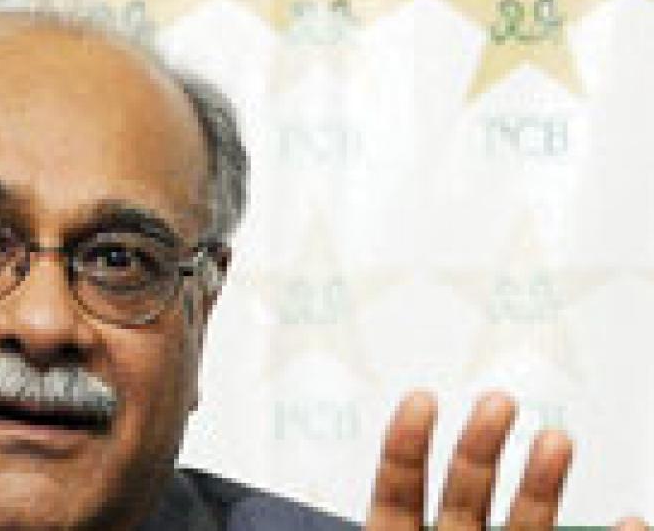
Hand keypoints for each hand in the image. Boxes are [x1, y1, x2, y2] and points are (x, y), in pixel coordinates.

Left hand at [366, 390, 646, 529]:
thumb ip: (381, 522)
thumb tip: (297, 521)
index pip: (398, 487)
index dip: (405, 445)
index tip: (421, 398)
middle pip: (465, 492)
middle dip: (480, 445)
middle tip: (498, 401)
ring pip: (524, 523)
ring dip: (542, 482)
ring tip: (556, 439)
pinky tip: (630, 523)